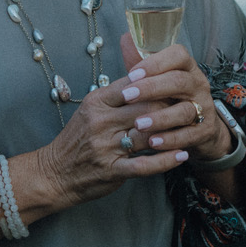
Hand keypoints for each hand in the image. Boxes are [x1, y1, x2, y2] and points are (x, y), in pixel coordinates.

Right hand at [15, 40, 219, 213]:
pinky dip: (166, 160)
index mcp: (97, 101)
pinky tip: (182, 155)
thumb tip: (146, 74)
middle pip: (146, 107)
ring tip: (192, 128)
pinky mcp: (112, 170)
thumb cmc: (78, 138)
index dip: (158, 83)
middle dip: (170, 106)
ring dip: (173, 132)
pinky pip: (145, 165)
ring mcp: (106, 147)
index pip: (134, 85)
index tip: (177, 83)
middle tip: (191, 104)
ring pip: (148, 134)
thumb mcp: (92, 109)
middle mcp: (101, 122)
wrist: (53, 173)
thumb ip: (118, 93)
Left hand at [120, 34, 236, 161]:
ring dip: (160, 118)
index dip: (155, 63)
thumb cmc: (171, 98)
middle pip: (179, 81)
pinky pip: (189, 135)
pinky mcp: (205, 130)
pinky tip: (153, 142)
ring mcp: (204, 108)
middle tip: (126, 96)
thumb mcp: (158, 79)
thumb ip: (142, 62)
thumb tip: (125, 37)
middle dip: (151, 88)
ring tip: (139, 124)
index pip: (178, 55)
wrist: (199, 128)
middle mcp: (198, 84)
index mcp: (187, 68)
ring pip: (185, 110)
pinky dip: (170, 139)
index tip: (132, 74)